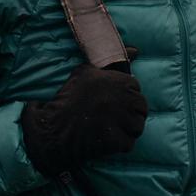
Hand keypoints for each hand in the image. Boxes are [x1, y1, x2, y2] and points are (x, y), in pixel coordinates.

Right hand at [20, 47, 145, 178]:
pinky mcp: (116, 140)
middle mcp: (123, 99)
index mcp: (119, 81)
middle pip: (141, 108)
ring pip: (137, 126)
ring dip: (127, 129)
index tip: (115, 102)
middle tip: (116, 118)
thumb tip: (136, 51)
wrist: (54, 127)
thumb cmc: (68, 98)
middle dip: (130, 113)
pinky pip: (129, 143)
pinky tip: (108, 141)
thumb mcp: (85, 73)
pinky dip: (120, 144)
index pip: (136, 88)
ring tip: (113, 130)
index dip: (125, 96)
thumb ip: (109, 62)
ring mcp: (121, 121)